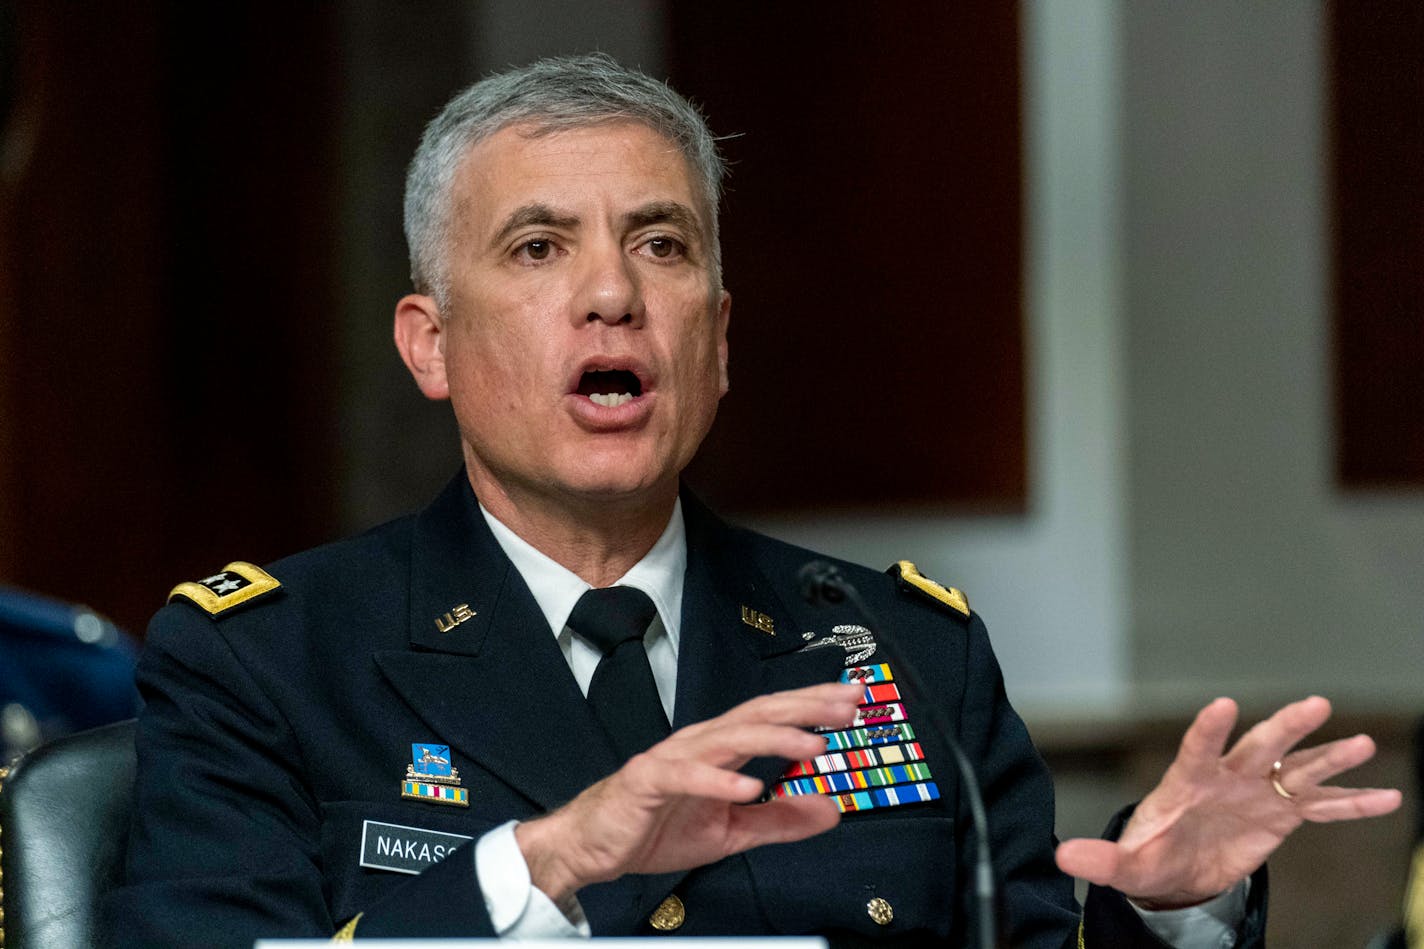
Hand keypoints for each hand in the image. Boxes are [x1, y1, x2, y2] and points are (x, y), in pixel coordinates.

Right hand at [514, 681, 862, 902]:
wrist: (594, 846)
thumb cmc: (656, 828)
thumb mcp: (732, 831)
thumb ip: (780, 820)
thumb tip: (830, 809)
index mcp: (720, 749)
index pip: (772, 717)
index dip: (812, 705)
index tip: (851, 699)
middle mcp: (700, 743)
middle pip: (758, 714)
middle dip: (805, 707)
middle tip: (845, 706)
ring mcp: (673, 758)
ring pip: (729, 737)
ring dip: (773, 739)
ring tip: (812, 745)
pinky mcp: (648, 782)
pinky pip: (686, 776)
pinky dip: (718, 781)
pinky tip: (747, 788)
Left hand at [1054, 696, 1401, 907]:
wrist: (1178, 871)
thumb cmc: (1150, 857)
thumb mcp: (1124, 865)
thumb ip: (1100, 860)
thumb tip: (1063, 858)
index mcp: (1186, 781)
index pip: (1197, 749)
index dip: (1209, 729)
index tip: (1223, 706)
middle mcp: (1227, 777)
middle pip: (1258, 747)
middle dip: (1284, 727)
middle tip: (1316, 705)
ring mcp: (1257, 793)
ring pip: (1297, 769)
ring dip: (1328, 757)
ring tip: (1363, 744)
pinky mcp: (1281, 816)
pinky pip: (1321, 809)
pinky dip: (1352, 803)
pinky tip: (1387, 795)